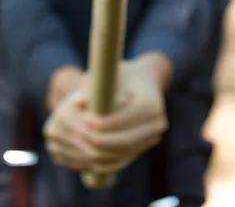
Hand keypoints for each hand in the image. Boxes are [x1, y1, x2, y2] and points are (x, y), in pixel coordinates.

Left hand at [43, 53, 171, 173]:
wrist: (145, 79)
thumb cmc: (124, 73)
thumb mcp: (111, 73)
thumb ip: (95, 87)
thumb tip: (77, 102)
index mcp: (151, 104)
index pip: (123, 121)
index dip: (101, 124)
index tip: (82, 119)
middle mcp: (157, 123)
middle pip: (124, 142)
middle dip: (99, 141)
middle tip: (77, 134)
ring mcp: (154, 136)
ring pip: (124, 153)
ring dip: (101, 153)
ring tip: (79, 145)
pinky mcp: (147, 145)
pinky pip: (126, 159)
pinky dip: (108, 162)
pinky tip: (91, 160)